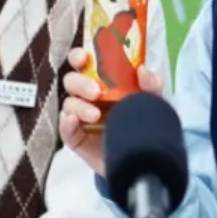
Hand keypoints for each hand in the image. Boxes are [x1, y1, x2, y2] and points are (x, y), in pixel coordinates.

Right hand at [61, 52, 163, 175]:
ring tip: (95, 115)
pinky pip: (64, 128)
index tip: (83, 57)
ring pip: (68, 104)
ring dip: (78, 106)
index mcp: (101, 82)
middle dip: (80, 83)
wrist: (142, 161)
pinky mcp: (75, 138)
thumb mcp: (152, 103)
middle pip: (71, 81)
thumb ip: (151, 86)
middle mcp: (86, 97)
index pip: (83, 64)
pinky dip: (66, 123)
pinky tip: (74, 121)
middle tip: (95, 92)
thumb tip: (142, 69)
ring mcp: (79, 117)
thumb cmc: (143, 124)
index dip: (78, 56)